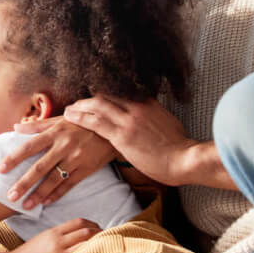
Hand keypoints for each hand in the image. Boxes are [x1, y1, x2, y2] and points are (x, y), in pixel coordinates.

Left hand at [0, 118, 116, 208]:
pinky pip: (69, 185)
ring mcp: (76, 159)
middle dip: (24, 183)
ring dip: (39, 194)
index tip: (0, 169)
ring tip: (25, 205)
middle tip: (10, 196)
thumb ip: (37, 126)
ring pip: (54, 180)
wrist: (111, 129)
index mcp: (55, 133)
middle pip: (40, 167)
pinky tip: (45, 203)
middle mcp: (64, 147)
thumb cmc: (81, 123)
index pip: (30, 146)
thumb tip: (15, 127)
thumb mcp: (60, 119)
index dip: (14, 158)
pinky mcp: (87, 169)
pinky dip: (57, 194)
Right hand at [0, 217, 99, 252]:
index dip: (94, 225)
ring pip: (87, 246)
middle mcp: (58, 243)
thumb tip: (76, 240)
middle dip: (103, 236)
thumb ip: (57, 238)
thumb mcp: (40, 241)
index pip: (80, 223)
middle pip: (87, 233)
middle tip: (111, 241)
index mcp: (53, 233)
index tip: (102, 230)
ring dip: (101, 248)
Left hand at [63, 95, 227, 187]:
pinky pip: (95, 122)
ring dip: (80, 106)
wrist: (185, 159)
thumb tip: (149, 118)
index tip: (93, 99)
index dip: (103, 96)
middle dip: (88, 99)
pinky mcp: (122, 135)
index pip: (119, 93)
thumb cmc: (179, 148)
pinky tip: (70, 117)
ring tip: (68, 110)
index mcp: (148, 103)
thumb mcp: (167, 123)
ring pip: (97, 105)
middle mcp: (137, 107)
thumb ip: (154, 117)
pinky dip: (80, 118)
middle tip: (76, 103)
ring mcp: (129, 120)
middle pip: (105, 96)